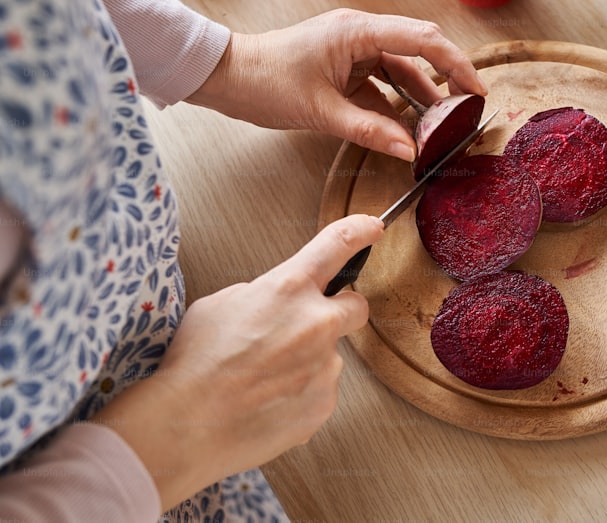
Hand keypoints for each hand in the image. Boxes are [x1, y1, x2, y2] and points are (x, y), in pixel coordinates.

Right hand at [90, 214, 381, 511]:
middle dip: (338, 311)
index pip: (336, 245)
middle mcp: (316, 323)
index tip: (372, 228)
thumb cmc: (195, 363)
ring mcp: (325, 366)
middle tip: (306, 326)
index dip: (359, 231)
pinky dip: (299, 395)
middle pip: (355, 306)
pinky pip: (319, 391)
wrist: (186, 426)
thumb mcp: (219, 304)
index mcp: (288, 289)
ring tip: (262, 379)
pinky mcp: (323, 404)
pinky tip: (267, 403)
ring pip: (328, 356)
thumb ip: (260, 293)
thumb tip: (275, 302)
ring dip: (306, 361)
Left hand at [187, 9, 487, 161]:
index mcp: (357, 31)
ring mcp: (354, 51)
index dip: (456, 64)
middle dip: (447, 81)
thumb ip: (369, 130)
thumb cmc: (264, 81)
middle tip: (470, 110)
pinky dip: (397, 108)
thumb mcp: (320, 111)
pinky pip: (382, 86)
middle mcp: (361, 34)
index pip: (422, 40)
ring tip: (443, 128)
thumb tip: (410, 150)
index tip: (477, 91)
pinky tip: (409, 131)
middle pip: (419, 53)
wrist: (224, 77)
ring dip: (422, 100)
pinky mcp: (345, 69)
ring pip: (402, 73)